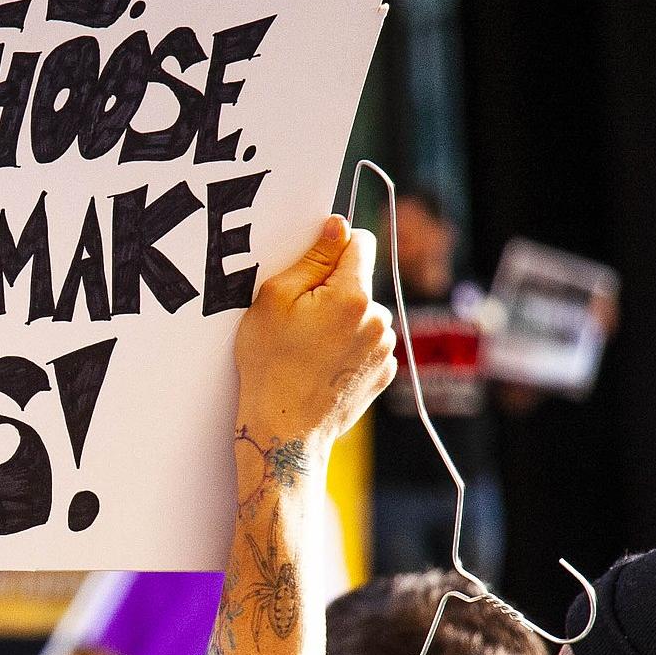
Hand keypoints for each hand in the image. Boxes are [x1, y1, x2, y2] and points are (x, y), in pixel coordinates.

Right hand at [233, 215, 397, 447]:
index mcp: (352, 295)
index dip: (333, 248)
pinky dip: (350, 348)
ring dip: (343, 321)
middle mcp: (378, 319)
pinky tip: (322, 364)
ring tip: (309, 347)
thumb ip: (312, 258)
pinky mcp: (384, 373)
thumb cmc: (270, 363)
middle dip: (334, 290)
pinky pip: (369, 344)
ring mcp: (385, 349)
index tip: (312, 267)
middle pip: (359, 282)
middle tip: (299, 319)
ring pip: (365, 314)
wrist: (286, 429)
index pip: (360, 242)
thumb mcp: (274, 299)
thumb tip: (337, 225)